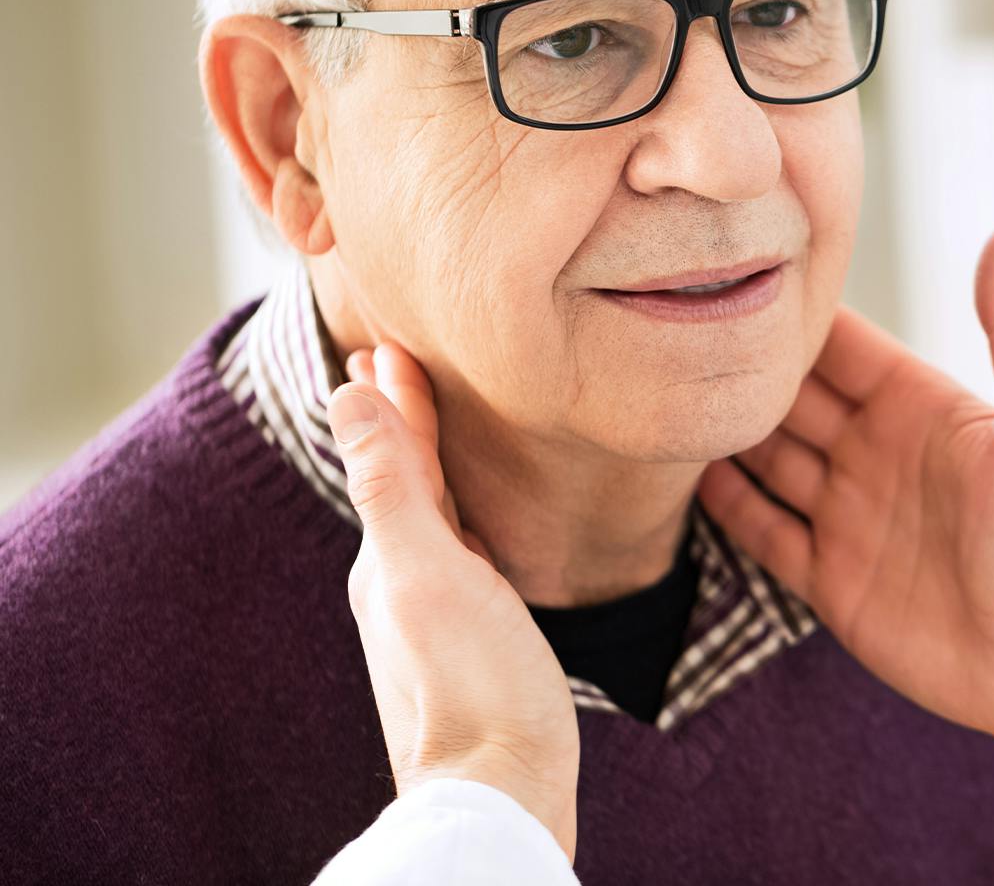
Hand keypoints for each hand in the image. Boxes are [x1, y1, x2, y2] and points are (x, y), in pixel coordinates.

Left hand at [328, 342, 579, 860]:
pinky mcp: (469, 638)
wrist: (501, 792)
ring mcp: (435, 611)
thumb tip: (347, 395)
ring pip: (428, 512)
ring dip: (424, 458)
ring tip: (426, 420)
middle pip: (403, 478)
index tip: (389, 345)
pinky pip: (458, 550)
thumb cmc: (473, 682)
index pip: (391, 454)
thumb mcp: (426, 571)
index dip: (395, 398)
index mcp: (389, 555)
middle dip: (400, 418)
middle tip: (393, 364)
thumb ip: (391, 484)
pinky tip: (471, 519)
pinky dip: (457, 510)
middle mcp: (402, 579)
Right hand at [695, 223, 993, 771]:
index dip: (797, 318)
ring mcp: (851, 518)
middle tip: (683, 334)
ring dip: (728, 433)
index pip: (844, 348)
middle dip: (747, 371)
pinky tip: (691, 477)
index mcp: (920, 408)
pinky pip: (767, 534)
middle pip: (794, 399)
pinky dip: (731, 507)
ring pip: (770, 461)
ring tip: (672, 396)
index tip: (740, 277)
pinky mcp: (834, 581)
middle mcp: (877, 454)